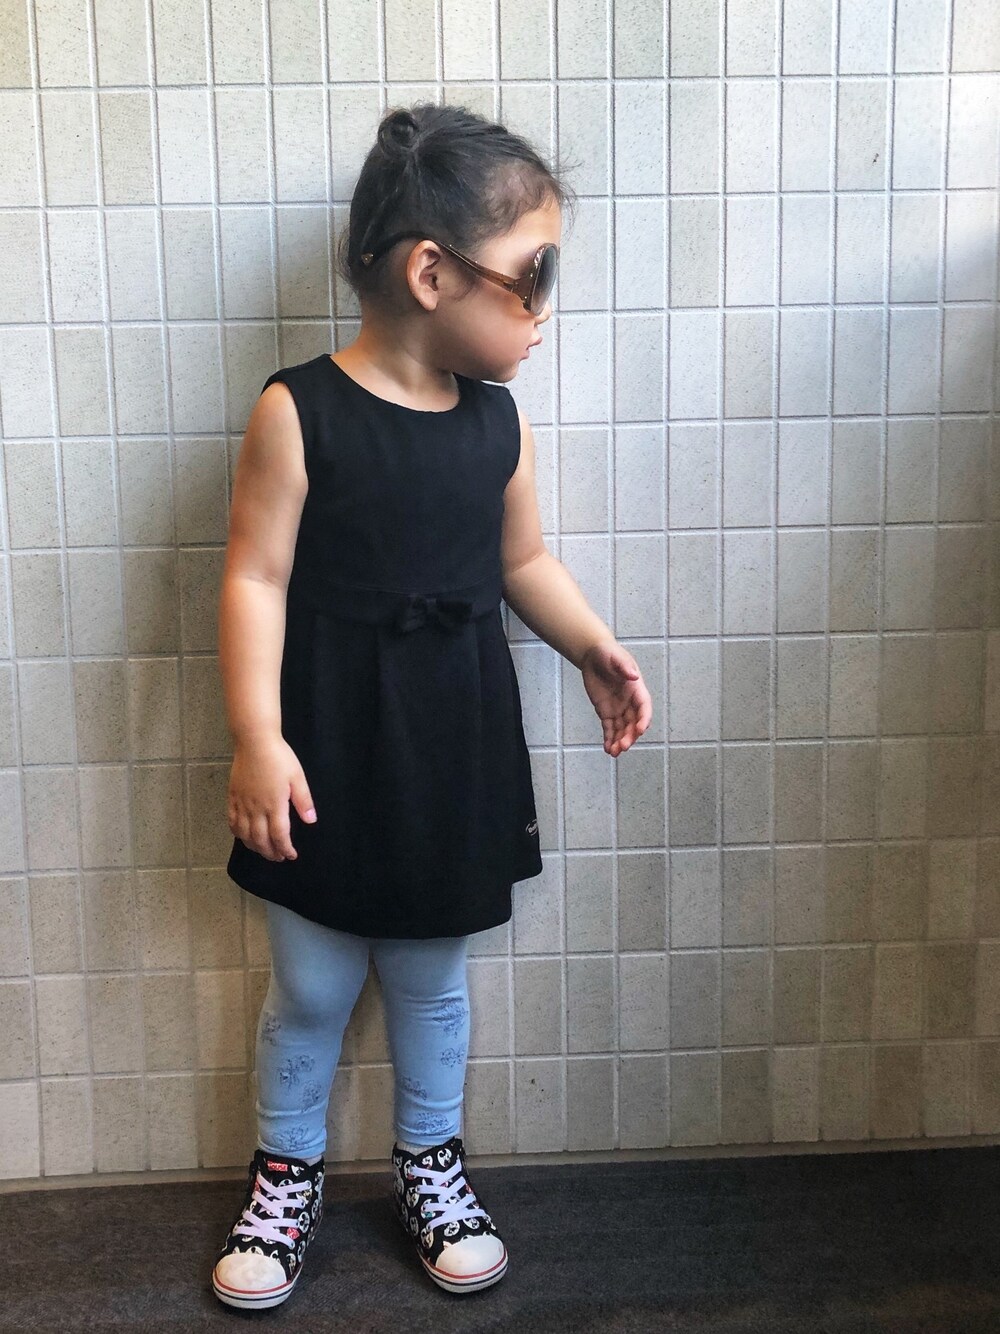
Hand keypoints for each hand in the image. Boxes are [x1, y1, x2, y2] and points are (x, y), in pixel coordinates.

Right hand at [227, 735, 316, 860]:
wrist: (254, 741)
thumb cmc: (279, 757)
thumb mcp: (297, 777)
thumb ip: (303, 801)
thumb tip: (311, 821)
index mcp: (274, 804)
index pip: (280, 835)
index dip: (285, 848)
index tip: (291, 855)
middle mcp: (256, 808)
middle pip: (261, 839)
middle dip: (270, 852)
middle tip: (278, 858)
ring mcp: (242, 803)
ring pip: (244, 834)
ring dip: (254, 846)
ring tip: (262, 851)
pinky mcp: (232, 796)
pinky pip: (232, 821)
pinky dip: (237, 833)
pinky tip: (242, 836)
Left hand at [580, 639, 652, 756]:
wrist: (593, 656)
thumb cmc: (607, 653)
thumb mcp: (615, 656)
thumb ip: (624, 666)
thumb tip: (634, 675)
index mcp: (636, 689)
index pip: (644, 707)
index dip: (644, 719)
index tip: (640, 729)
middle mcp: (630, 701)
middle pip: (633, 723)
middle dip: (630, 735)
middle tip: (623, 746)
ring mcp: (619, 708)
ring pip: (622, 729)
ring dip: (619, 741)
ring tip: (614, 752)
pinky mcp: (606, 712)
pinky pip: (609, 728)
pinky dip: (609, 739)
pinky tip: (608, 749)